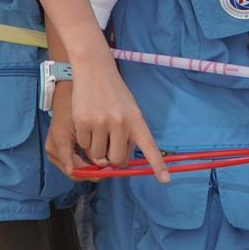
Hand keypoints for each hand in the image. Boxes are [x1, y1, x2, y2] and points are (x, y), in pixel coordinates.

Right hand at [43, 54, 168, 182]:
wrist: (94, 69)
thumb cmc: (114, 93)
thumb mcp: (130, 109)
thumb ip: (128, 133)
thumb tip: (118, 161)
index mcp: (137, 119)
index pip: (149, 146)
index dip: (157, 165)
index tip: (165, 180)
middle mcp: (120, 122)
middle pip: (117, 159)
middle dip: (112, 159)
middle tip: (109, 148)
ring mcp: (101, 122)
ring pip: (98, 155)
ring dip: (96, 150)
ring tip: (98, 130)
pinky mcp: (83, 122)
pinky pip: (83, 145)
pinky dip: (84, 140)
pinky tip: (87, 123)